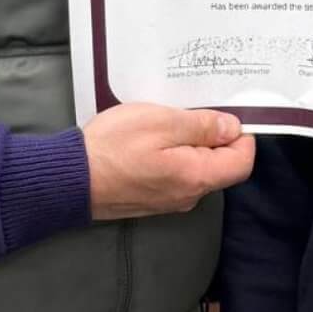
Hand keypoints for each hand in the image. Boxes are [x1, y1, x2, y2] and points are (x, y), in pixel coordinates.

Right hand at [83, 102, 254, 220]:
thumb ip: (202, 126)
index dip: (242, 136)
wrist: (69, 179)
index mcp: (196, 178)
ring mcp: (169, 200)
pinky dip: (174, 154)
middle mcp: (188, 196)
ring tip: (167, 121)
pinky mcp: (152, 198)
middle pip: (221, 166)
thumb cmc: (113, 147)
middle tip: (190, 111)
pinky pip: (177, 174)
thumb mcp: (161, 123)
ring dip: (190, 144)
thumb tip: (233, 129)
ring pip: (197, 169)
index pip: (242, 162)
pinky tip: (153, 138)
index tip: (225, 113)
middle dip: (214, 137)